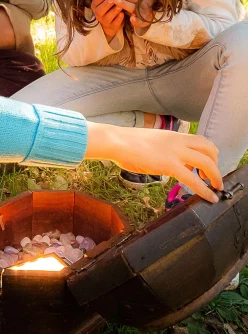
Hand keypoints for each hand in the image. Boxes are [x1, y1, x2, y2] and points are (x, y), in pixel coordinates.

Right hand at [85, 122, 222, 202]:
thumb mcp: (152, 142)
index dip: (210, 154)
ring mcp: (175, 152)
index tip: (208, 166)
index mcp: (173, 136)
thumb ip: (165, 150)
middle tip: (214, 178)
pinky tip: (210, 197)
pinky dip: (205, 190)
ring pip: (207, 162)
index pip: (201, 141)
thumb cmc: (127, 143)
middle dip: (216, 165)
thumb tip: (170, 162)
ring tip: (216, 187)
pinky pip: (193, 179)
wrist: (116, 141)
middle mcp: (178, 141)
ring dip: (216, 176)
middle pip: (209, 149)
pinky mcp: (169, 165)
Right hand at [88, 0, 123, 42]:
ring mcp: (105, 22)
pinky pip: (115, 23)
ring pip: (108, 17)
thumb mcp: (101, 0)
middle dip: (106, 4)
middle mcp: (98, 15)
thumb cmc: (107, 7)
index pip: (95, 2)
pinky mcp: (113, 27)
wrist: (111, 23)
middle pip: (100, 10)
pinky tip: (122, 14)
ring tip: (120, 5)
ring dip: (114, 11)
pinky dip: (118, 19)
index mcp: (95, 7)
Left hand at [107, 0, 155, 32]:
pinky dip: (137, 20)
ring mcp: (145, 12)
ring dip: (125, 4)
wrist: (150, 16)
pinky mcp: (143, 21)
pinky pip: (140, 21)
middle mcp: (147, 3)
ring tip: (115, 0)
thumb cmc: (146, 0)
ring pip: (134, 7)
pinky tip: (131, 18)